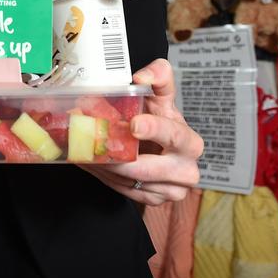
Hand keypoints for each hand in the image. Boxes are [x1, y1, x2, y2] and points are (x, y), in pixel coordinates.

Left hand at [82, 58, 203, 204]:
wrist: (154, 144)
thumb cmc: (156, 118)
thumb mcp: (159, 96)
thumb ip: (158, 77)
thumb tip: (143, 77)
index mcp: (189, 142)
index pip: (175, 136)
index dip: (154, 129)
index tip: (133, 124)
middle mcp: (186, 170)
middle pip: (149, 170)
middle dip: (120, 158)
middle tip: (96, 144)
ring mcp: (171, 190)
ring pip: (131, 182)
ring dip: (106, 166)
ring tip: (87, 149)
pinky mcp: (154, 200)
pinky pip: (125, 191)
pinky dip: (105, 176)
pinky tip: (94, 161)